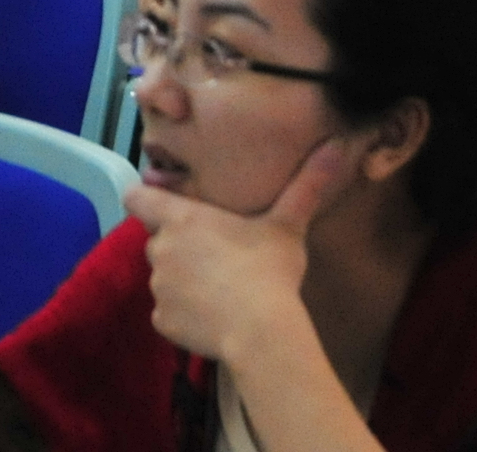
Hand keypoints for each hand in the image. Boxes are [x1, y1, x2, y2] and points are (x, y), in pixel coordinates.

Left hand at [124, 138, 349, 367]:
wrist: (260, 331)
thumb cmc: (268, 270)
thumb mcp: (288, 225)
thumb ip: (306, 185)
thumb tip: (339, 145)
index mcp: (182, 219)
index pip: (137, 197)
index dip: (147, 200)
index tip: (166, 207)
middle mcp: (160, 249)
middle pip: (157, 240)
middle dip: (178, 246)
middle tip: (214, 256)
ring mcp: (157, 287)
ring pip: (163, 278)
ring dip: (181, 281)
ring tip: (218, 291)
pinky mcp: (161, 321)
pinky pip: (167, 313)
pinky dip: (183, 315)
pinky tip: (213, 319)